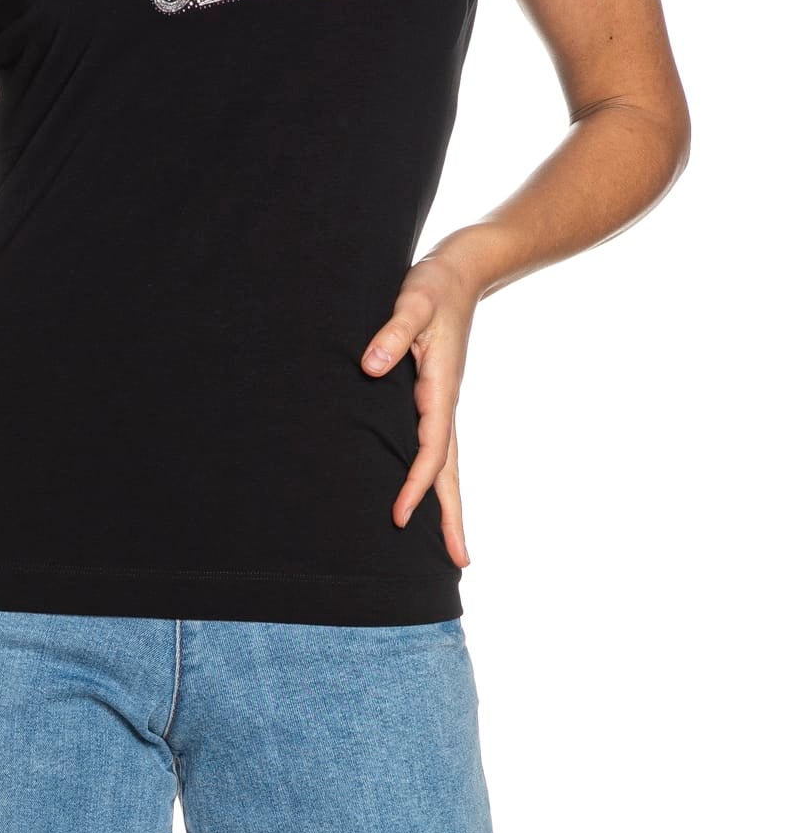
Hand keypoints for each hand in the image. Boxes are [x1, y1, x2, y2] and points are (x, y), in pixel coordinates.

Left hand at [360, 249, 480, 568]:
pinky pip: (436, 445)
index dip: (415, 486)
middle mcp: (444, 402)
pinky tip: (426, 490)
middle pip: (449, 470)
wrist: (460, 270)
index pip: (431, 451)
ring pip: (446, 462)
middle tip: (460, 562)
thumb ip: (392, 331)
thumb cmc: (433, 285)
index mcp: (439, 388)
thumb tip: (372, 365)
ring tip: (452, 546)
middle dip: (452, 515)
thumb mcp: (412, 301)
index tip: (401, 517)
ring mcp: (442, 401)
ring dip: (447, 501)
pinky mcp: (434, 394)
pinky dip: (435, 474)